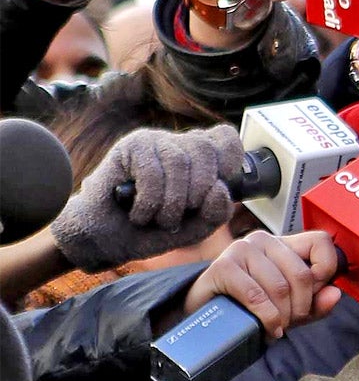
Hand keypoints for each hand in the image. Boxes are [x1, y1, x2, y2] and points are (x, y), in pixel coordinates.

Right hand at [50, 123, 241, 273]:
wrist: (108, 241)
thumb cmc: (153, 231)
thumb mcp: (196, 228)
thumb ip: (217, 212)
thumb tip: (220, 189)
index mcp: (201, 159)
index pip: (226, 139)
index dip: (228, 161)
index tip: (217, 189)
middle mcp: (179, 144)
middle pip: (206, 150)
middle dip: (198, 192)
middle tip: (180, 215)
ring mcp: (155, 142)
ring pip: (178, 162)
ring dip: (171, 202)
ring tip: (159, 219)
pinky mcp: (130, 148)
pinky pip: (152, 172)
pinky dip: (149, 202)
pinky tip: (139, 214)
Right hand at [184, 230, 343, 338]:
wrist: (206, 318)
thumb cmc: (250, 309)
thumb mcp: (291, 309)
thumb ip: (316, 304)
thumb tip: (334, 294)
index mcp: (284, 245)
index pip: (321, 241)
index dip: (326, 271)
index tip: (315, 295)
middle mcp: (264, 241)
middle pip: (302, 274)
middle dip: (301, 308)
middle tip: (289, 322)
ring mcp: (242, 250)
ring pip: (280, 288)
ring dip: (283, 316)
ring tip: (275, 326)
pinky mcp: (223, 266)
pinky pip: (257, 296)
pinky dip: (266, 318)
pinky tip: (266, 328)